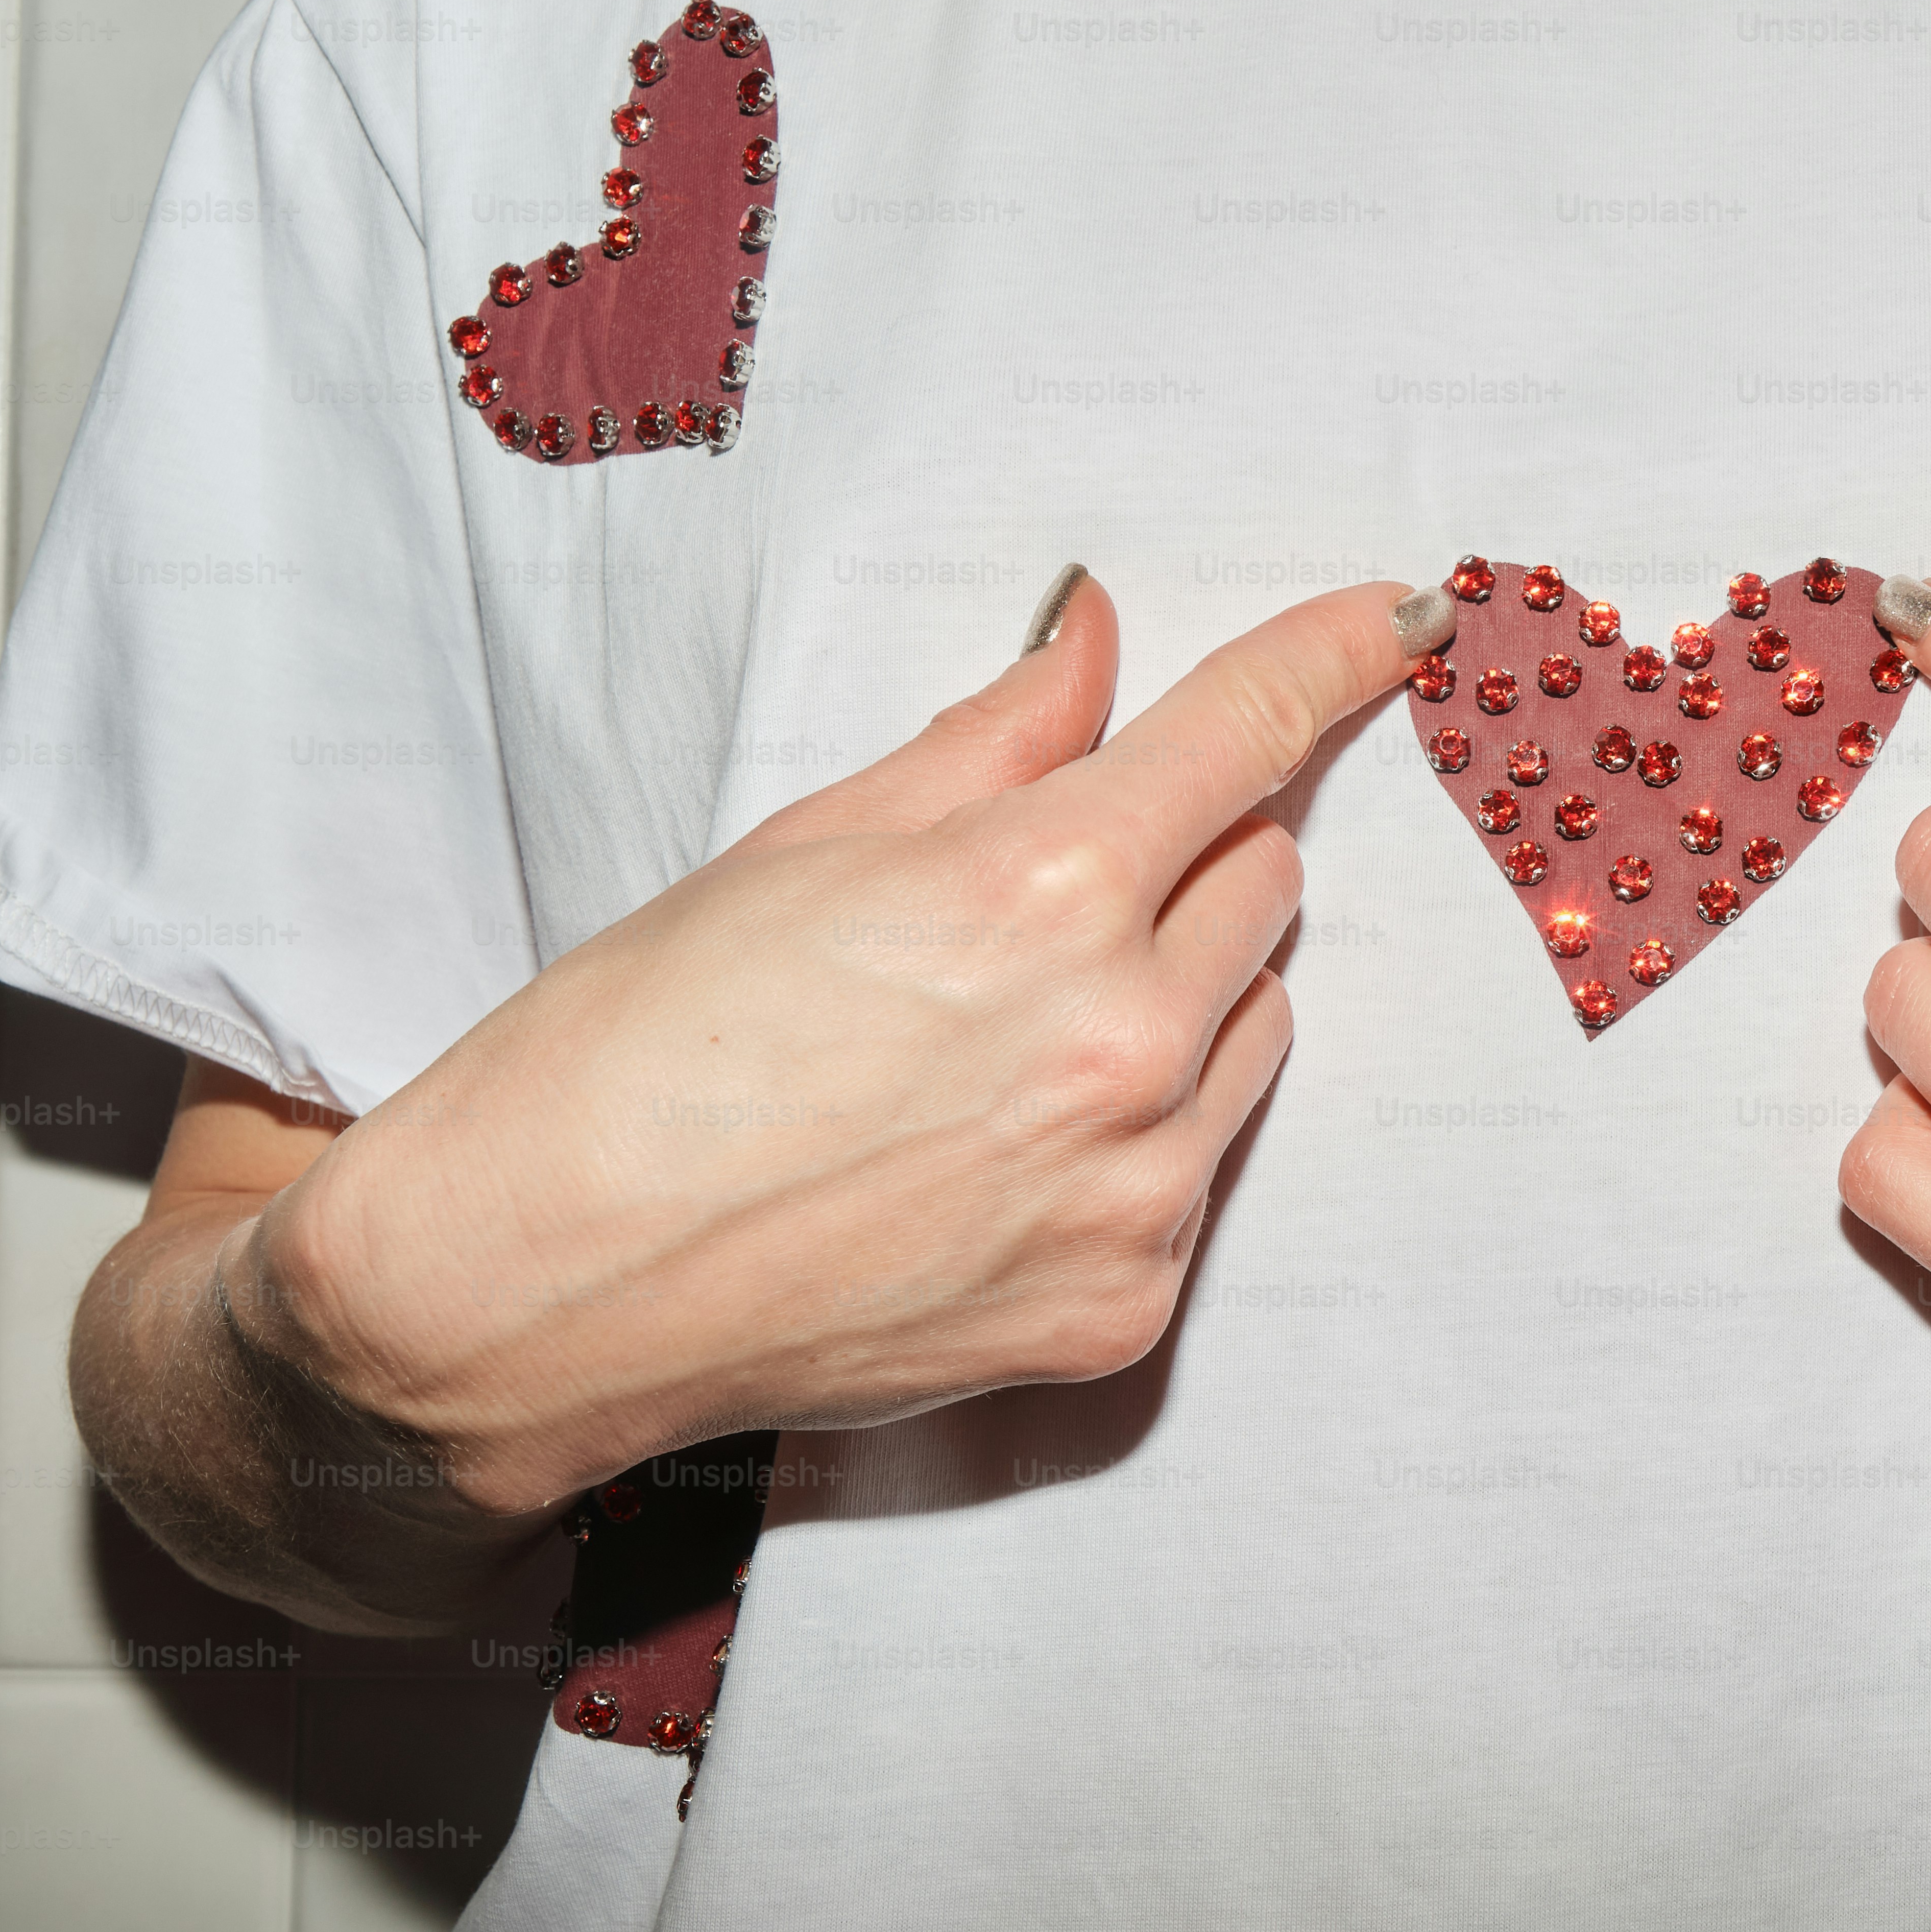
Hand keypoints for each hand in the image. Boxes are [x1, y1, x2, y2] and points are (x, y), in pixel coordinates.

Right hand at [229, 570, 1448, 1517]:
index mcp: (1043, 893)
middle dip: (1181, 855)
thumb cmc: (635, 1055)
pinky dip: (1132, 1139)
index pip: (1248, 732)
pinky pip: (1199, 1168)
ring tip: (1000, 1035)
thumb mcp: (806, 850)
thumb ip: (990, 742)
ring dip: (1177, 995)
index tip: (1395, 623)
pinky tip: (989, 1154)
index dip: (1331, 657)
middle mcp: (1123, 1043)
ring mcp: (1136, 1190)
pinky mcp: (1124, 1308)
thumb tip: (1096, 640)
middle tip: (1038, 891)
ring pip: (1254, 1024)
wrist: (535, 1288)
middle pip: (1262, 880)